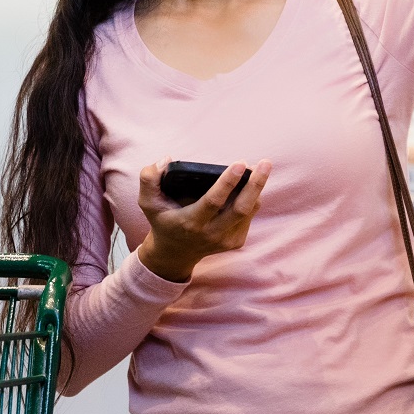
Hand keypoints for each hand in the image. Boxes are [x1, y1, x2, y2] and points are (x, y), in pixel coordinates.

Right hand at [134, 159, 271, 282]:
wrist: (175, 253)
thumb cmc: (163, 220)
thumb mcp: (148, 202)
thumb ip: (148, 179)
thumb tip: (166, 161)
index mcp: (190, 222)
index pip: (213, 202)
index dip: (227, 182)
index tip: (240, 164)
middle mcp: (211, 234)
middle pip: (241, 209)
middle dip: (256, 184)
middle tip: (265, 163)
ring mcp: (226, 240)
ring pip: (249, 211)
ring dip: (257, 189)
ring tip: (261, 168)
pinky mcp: (235, 242)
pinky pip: (249, 216)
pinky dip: (252, 198)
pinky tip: (251, 185)